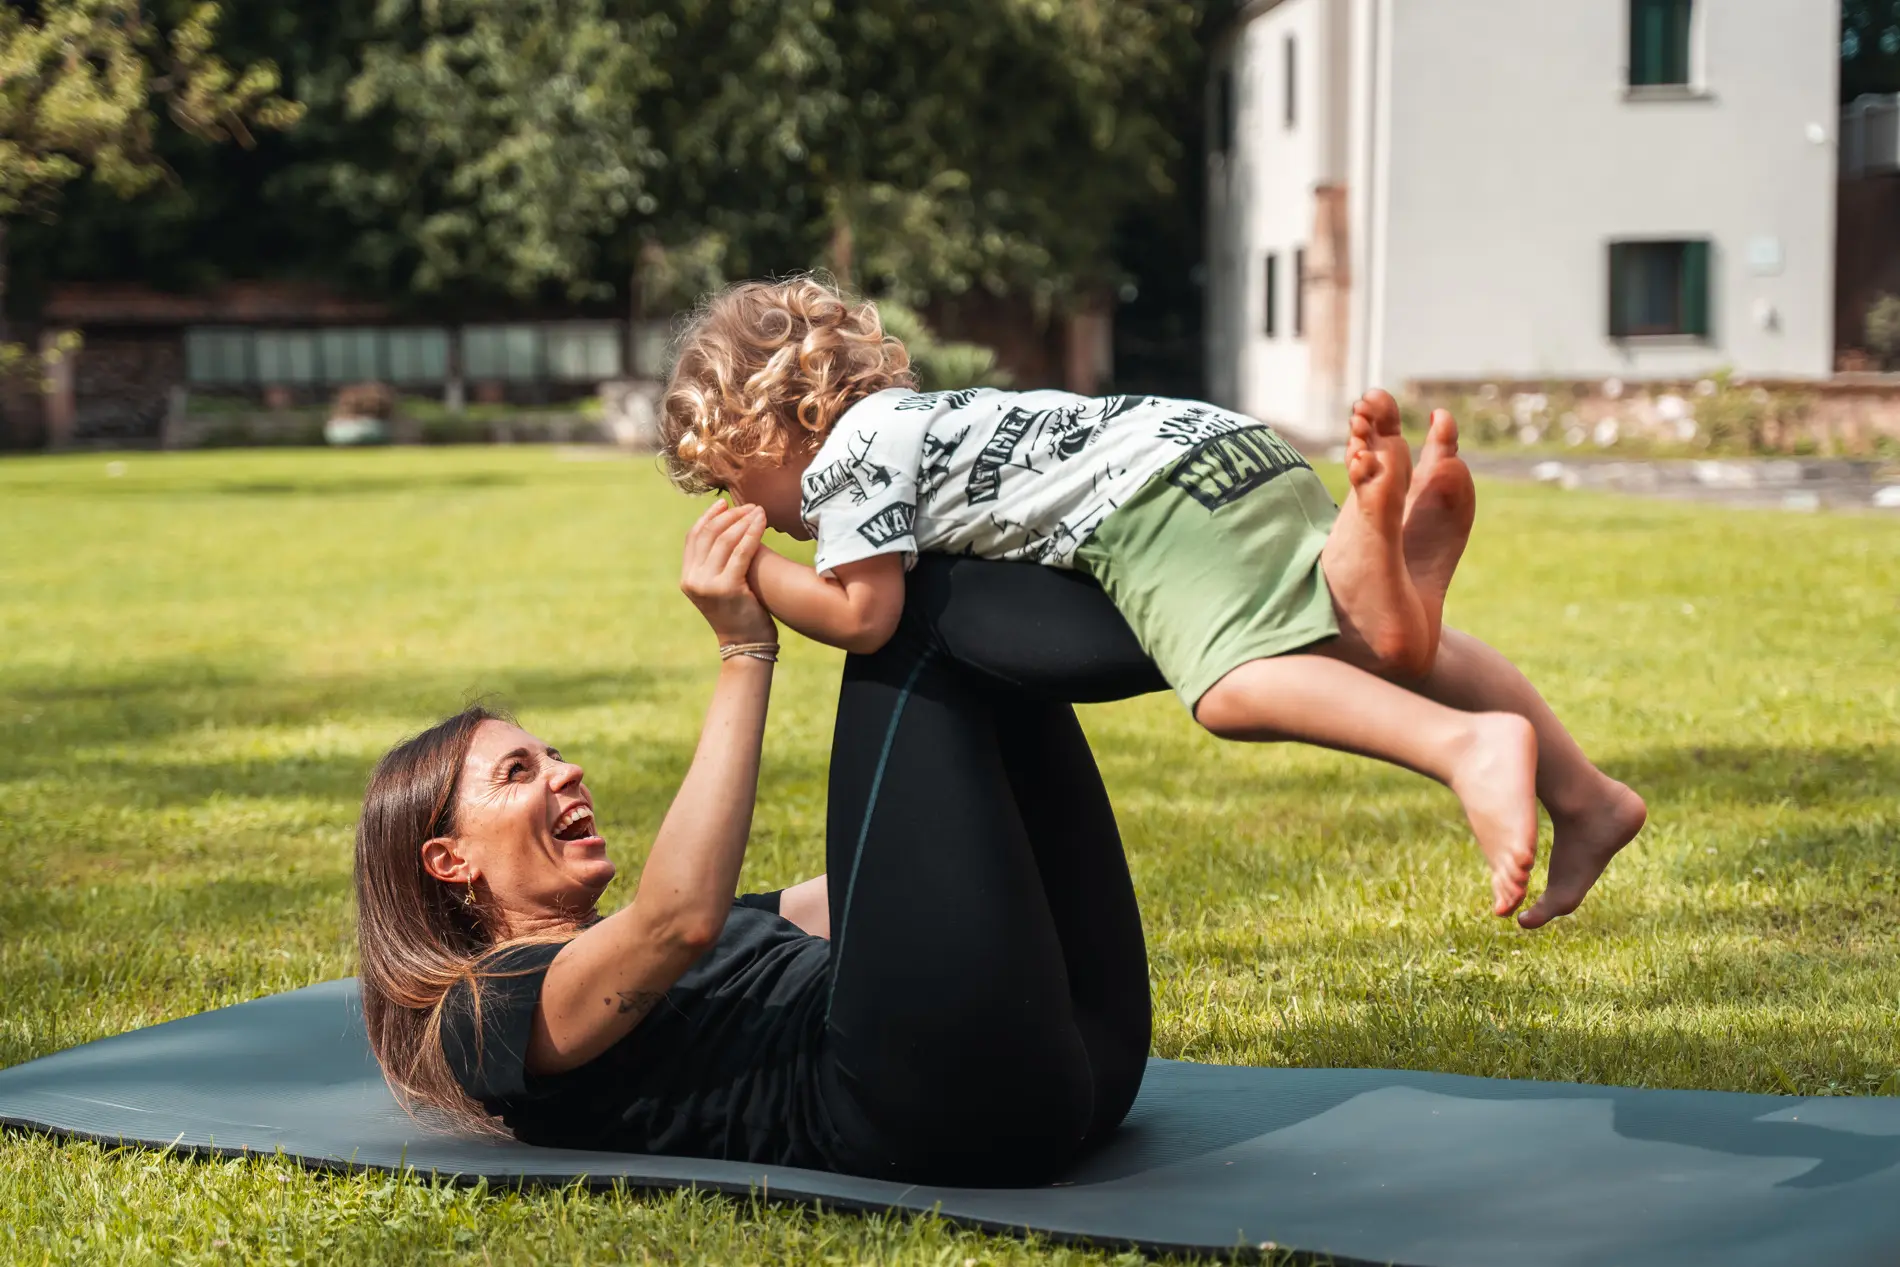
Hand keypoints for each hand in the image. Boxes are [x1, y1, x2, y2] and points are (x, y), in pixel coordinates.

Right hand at [680, 500, 775, 645]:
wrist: (746, 646)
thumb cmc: (741, 613)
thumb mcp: (721, 585)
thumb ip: (718, 563)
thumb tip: (729, 529)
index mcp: (688, 577)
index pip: (693, 537)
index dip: (708, 517)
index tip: (725, 503)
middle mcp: (692, 580)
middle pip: (708, 535)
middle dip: (729, 515)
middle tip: (748, 505)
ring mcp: (707, 585)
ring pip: (723, 540)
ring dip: (742, 521)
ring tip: (758, 511)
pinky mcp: (726, 589)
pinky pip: (740, 553)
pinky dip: (752, 534)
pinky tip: (763, 523)